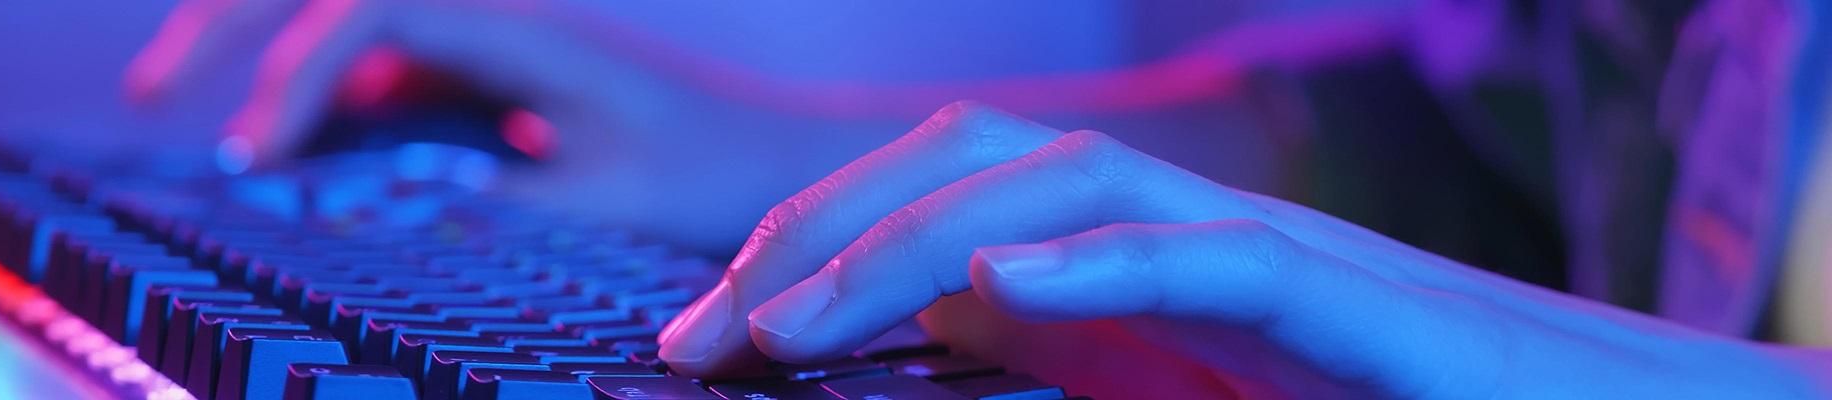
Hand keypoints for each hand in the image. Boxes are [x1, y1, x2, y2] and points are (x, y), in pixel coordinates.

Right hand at [126, 0, 908, 249]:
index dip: (292, 77)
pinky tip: (305, 179)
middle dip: (234, 33)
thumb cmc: (718, 178)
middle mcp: (496, 27)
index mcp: (522, 32)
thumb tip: (364, 211)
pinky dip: (336, 126)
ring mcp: (493, 58)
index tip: (250, 164)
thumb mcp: (604, 207)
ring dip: (280, 80)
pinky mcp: (497, 96)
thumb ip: (485, 206)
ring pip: (356, 45)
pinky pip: (393, 93)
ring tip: (217, 154)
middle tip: (150, 98)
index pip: (371, 15)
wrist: (797, 169)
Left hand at [656, 101, 1829, 397]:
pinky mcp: (1328, 296)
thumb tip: (934, 317)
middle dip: (821, 234)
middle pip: (969, 161)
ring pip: (1064, 182)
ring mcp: (1247, 244)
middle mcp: (1163, 221)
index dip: (808, 248)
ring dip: (912, 244)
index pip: (934, 197)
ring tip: (797, 323)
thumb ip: (1044, 345)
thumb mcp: (1150, 379)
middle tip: (707, 334)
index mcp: (1111, 249)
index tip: (701, 336)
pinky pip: (1208, 254)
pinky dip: (1099, 260)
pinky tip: (1000, 283)